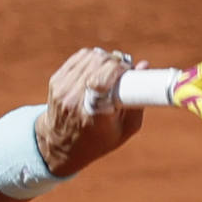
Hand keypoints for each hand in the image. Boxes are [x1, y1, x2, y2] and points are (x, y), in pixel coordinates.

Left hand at [35, 47, 147, 176]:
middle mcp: (75, 101)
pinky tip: (99, 68)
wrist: (61, 145)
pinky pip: (80, 56)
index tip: (129, 71)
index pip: (103, 81)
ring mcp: (63, 90)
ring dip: (106, 58)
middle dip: (116, 61)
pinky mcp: (57, 81)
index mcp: (94, 116)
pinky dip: (94, 57)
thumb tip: (144, 65)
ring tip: (112, 69)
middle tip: (125, 70)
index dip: (119, 68)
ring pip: (91, 56)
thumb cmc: (99, 139)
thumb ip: (139, 100)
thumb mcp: (124, 130)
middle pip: (99, 64)